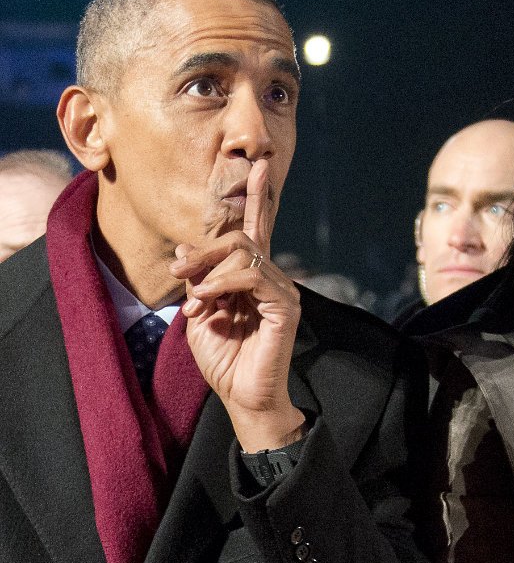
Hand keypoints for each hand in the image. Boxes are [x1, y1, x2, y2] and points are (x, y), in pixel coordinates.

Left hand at [171, 159, 304, 451]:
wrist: (243, 397)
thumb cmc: (224, 359)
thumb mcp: (199, 314)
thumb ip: (197, 282)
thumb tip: (187, 254)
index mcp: (251, 277)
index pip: (254, 229)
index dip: (257, 197)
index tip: (257, 166)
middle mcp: (271, 278)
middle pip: (241, 237)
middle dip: (205, 249)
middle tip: (180, 272)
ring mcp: (281, 291)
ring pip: (245, 253)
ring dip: (210, 271)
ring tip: (195, 299)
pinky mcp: (286, 307)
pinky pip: (254, 276)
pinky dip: (224, 283)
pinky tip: (209, 302)